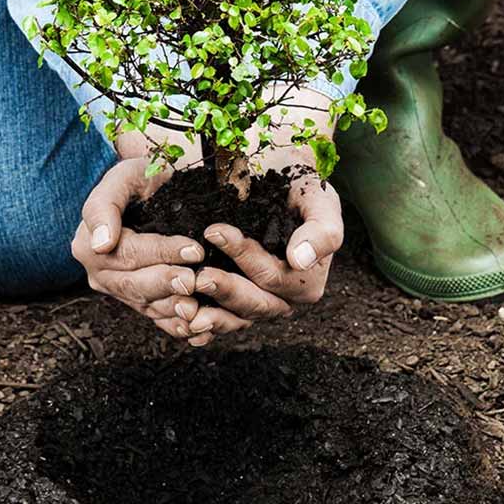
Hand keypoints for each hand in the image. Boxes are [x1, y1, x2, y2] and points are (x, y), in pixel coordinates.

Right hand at [73, 142, 207, 340]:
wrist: (155, 191)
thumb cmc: (140, 179)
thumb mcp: (121, 178)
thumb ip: (104, 206)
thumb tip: (102, 243)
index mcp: (90, 246)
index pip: (128, 254)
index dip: (161, 252)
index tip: (193, 248)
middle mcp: (102, 274)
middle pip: (135, 286)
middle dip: (167, 283)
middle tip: (195, 279)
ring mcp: (122, 292)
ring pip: (148, 306)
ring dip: (173, 309)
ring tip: (198, 307)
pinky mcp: (141, 303)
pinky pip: (158, 320)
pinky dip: (178, 327)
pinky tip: (199, 330)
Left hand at [185, 145, 343, 347]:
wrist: (279, 178)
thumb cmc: (300, 187)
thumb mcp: (320, 200)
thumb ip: (322, 230)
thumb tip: (301, 260)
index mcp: (307, 280)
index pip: (273, 276)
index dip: (245, 257)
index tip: (215, 231)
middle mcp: (284, 298)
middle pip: (254, 304)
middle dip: (225, 290)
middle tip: (197, 277)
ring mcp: (258, 302)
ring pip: (236, 318)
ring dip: (210, 316)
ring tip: (182, 305)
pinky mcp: (235, 302)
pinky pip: (220, 320)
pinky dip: (202, 324)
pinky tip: (181, 324)